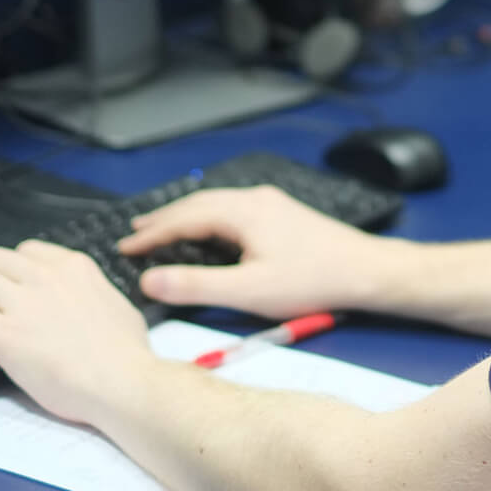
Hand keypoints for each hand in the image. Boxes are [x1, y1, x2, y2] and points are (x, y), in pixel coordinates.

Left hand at [0, 240, 157, 424]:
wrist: (122, 381)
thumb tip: (86, 301)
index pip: (26, 251)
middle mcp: (46, 276)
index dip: (11, 271)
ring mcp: (24, 302)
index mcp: (75, 267)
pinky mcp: (4, 333)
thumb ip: (93, 292)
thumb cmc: (128, 354)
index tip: (9, 291)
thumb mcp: (116, 303)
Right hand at [119, 185, 389, 319]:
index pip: (185, 218)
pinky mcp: (284, 214)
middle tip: (134, 232)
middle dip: (165, 219)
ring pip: (217, 204)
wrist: (366, 272)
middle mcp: (256, 199)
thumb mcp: (248, 291)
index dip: (152, 234)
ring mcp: (272, 204)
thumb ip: (197, 286)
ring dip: (187, 216)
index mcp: (244, 212)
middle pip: (199, 204)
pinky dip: (209, 219)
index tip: (125, 246)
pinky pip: (234, 209)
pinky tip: (208, 232)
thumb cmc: (311, 281)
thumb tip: (149, 279)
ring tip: (162, 228)